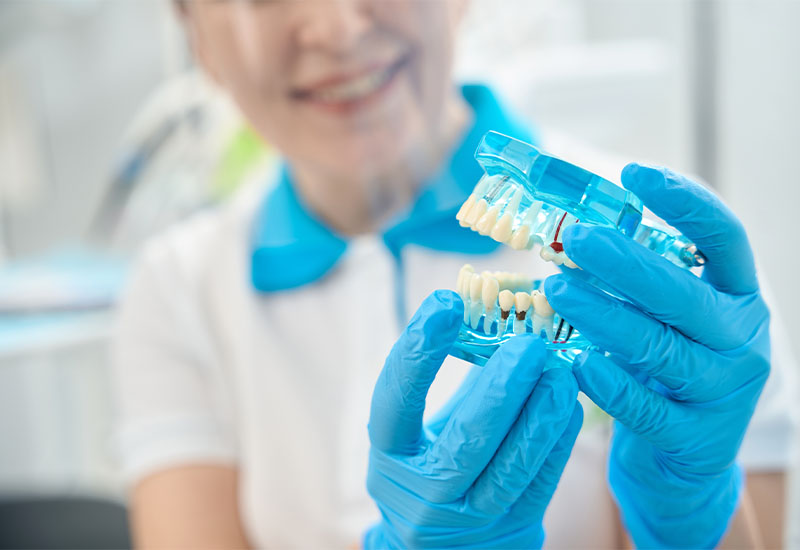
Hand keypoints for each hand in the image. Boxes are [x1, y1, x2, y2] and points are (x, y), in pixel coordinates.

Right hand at [364, 290, 582, 549]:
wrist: (443, 545)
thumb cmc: (433, 460)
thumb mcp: (425, 424)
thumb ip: (456, 378)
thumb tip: (497, 309)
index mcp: (391, 454)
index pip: (395, 400)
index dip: (417, 353)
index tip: (446, 302)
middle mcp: (423, 491)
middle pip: (464, 441)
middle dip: (500, 390)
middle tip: (529, 344)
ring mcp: (469, 517)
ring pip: (510, 468)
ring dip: (540, 415)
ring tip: (561, 371)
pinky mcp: (511, 528)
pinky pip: (539, 484)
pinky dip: (556, 443)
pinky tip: (570, 406)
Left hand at [545, 163, 769, 548]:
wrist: (684, 460)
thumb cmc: (665, 370)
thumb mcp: (666, 318)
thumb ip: (639, 282)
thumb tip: (572, 228)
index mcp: (737, 298)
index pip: (725, 239)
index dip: (685, 202)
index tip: (634, 172)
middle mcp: (741, 339)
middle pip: (684, 294)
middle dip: (626, 263)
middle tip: (573, 237)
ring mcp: (722, 391)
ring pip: (660, 348)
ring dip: (603, 315)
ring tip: (555, 288)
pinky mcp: (694, 437)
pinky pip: (646, 407)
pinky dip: (611, 383)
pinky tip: (577, 362)